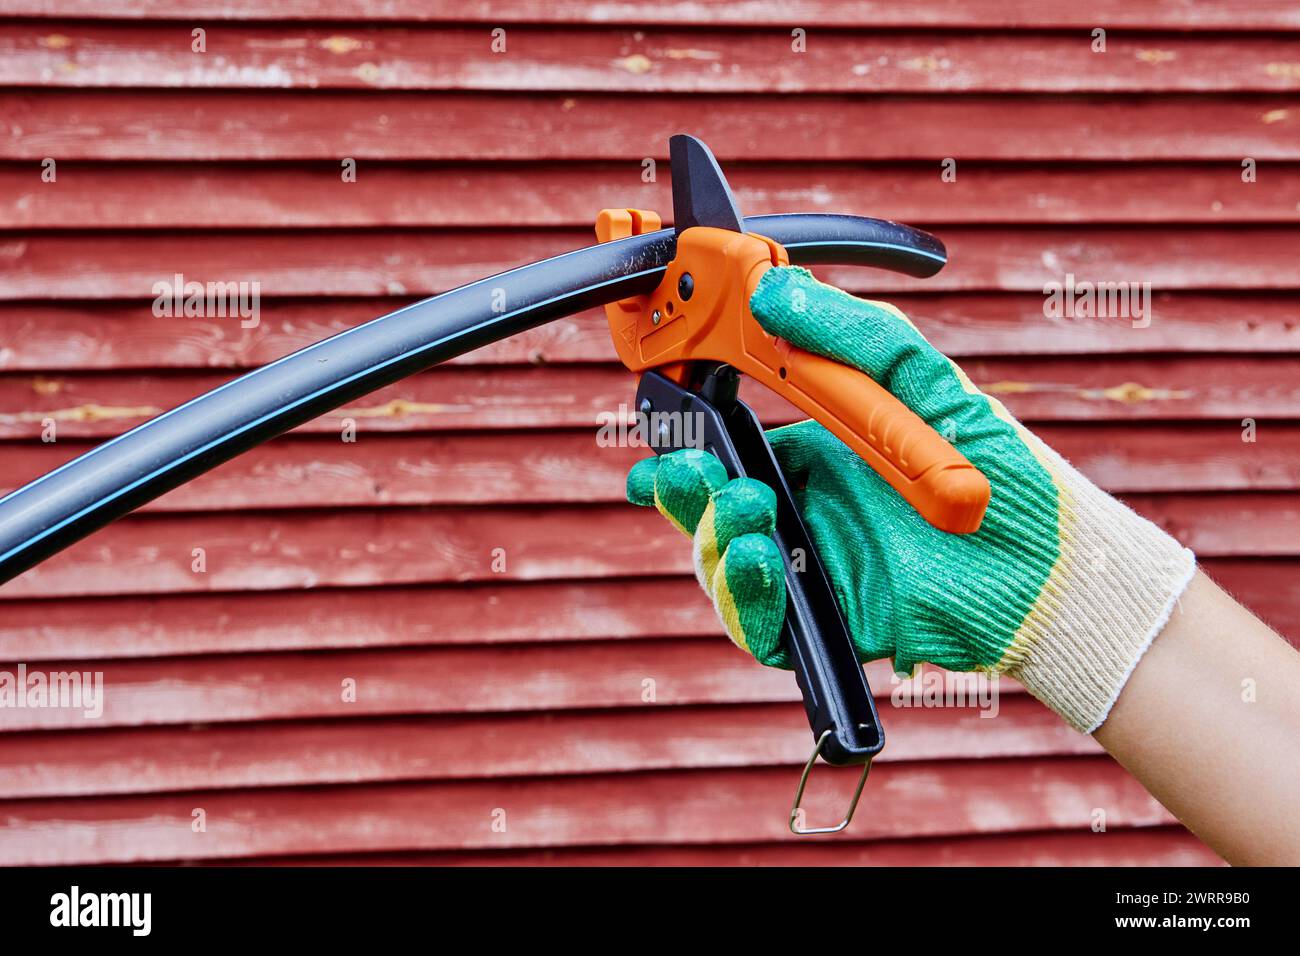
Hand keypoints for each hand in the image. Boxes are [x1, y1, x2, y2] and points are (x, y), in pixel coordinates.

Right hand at [627, 266, 1194, 731]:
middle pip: (707, 505)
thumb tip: (773, 289)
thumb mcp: (930, 385)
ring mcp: (812, 572)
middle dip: (680, 487)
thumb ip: (855, 335)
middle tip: (681, 468)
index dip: (687, 437)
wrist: (1062, 569)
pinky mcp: (828, 625)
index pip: (729, 446)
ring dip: (711, 533)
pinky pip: (757, 623)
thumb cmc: (1008, 475)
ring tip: (746, 507)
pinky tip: (757, 556)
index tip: (661, 418)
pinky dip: (740, 592)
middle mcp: (806, 515)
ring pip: (719, 561)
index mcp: (819, 458)